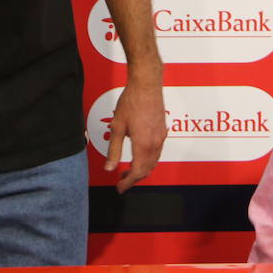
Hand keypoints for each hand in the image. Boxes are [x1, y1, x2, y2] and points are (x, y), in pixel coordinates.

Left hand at [104, 78, 166, 192]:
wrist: (146, 84)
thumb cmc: (131, 101)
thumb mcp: (117, 127)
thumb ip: (114, 150)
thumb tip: (109, 168)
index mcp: (143, 144)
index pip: (137, 172)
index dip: (128, 183)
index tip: (120, 188)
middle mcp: (155, 143)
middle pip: (147, 170)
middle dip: (134, 178)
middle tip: (121, 180)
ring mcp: (161, 137)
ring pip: (153, 162)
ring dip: (141, 169)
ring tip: (127, 169)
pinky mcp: (162, 130)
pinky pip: (157, 152)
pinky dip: (148, 160)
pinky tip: (138, 155)